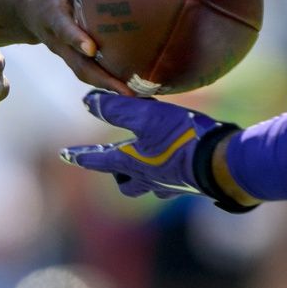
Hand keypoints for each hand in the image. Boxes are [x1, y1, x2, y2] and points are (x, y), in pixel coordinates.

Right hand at [22, 0, 133, 94]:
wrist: (24, 11)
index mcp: (52, 17)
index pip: (62, 29)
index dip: (74, 38)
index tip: (91, 46)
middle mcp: (58, 42)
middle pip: (78, 67)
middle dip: (102, 80)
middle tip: (128, 91)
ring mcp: (65, 55)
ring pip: (86, 76)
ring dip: (111, 88)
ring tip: (141, 97)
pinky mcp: (73, 60)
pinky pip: (93, 73)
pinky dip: (113, 81)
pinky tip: (140, 85)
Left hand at [60, 90, 252, 210]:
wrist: (222, 164)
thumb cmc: (181, 138)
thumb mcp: (145, 116)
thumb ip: (115, 109)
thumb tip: (88, 101)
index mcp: (131, 163)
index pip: (97, 160)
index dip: (80, 155)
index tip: (64, 154)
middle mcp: (148, 179)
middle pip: (125, 182)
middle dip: (117, 172)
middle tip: (114, 162)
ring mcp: (170, 185)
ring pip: (149, 186)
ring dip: (142, 176)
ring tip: (146, 162)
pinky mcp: (191, 185)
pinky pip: (174, 183)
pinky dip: (169, 173)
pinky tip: (176, 164)